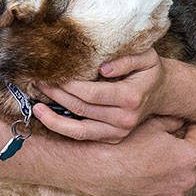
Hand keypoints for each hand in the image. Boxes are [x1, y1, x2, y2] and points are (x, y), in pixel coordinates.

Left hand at [31, 50, 169, 142]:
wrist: (161, 92)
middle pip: (81, 108)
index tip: (52, 72)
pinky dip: (62, 127)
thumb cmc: (149, 70)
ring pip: (78, 129)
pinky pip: (82, 136)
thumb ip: (126, 59)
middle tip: (38, 81)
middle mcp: (124, 119)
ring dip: (53, 117)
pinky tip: (46, 116)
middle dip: (56, 95)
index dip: (69, 85)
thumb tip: (102, 68)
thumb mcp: (146, 56)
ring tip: (35, 104)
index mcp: (131, 97)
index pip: (92, 93)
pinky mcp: (112, 139)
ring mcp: (118, 132)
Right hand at [91, 118, 195, 195]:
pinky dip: (165, 192)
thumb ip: (173, 121)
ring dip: (176, 174)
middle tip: (169, 146)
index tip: (185, 126)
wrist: (105, 170)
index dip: (190, 128)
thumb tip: (182, 119)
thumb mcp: (153, 125)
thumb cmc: (128, 145)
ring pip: (182, 181)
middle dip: (184, 153)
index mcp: (190, 155)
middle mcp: (188, 178)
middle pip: (194, 161)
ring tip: (158, 165)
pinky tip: (153, 183)